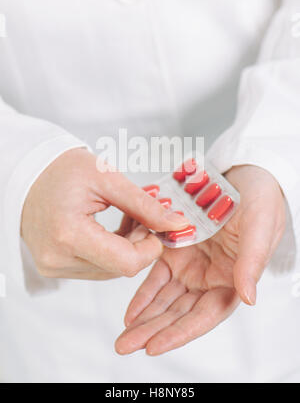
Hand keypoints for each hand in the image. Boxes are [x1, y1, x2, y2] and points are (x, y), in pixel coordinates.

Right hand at [21, 148, 188, 279]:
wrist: (27, 175)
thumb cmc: (63, 170)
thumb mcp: (108, 178)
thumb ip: (144, 205)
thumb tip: (177, 224)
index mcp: (69, 233)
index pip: (126, 262)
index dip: (151, 248)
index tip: (158, 227)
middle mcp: (58, 257)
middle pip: (120, 268)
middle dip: (141, 245)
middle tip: (145, 216)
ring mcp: (54, 266)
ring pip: (110, 271)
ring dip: (127, 248)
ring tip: (128, 219)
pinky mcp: (55, 268)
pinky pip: (96, 268)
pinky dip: (111, 251)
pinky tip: (113, 230)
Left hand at [115, 165, 285, 354]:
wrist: (243, 175)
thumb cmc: (259, 200)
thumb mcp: (260, 226)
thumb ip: (252, 262)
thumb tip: (249, 298)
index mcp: (232, 279)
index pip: (204, 315)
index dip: (180, 332)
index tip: (154, 346)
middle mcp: (208, 278)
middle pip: (179, 312)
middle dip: (153, 331)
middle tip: (125, 345)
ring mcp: (190, 265)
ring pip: (164, 298)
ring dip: (144, 317)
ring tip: (123, 335)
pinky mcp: (175, 248)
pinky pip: (155, 274)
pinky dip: (142, 291)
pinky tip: (130, 308)